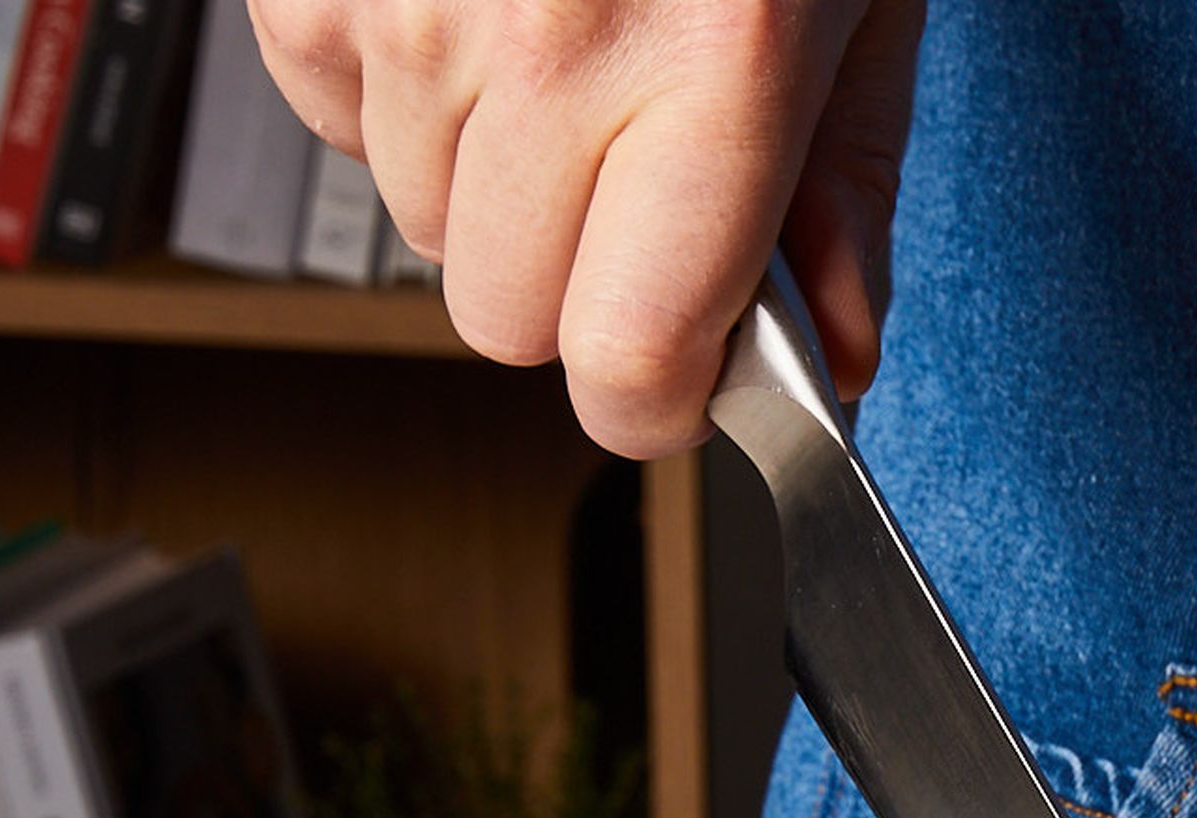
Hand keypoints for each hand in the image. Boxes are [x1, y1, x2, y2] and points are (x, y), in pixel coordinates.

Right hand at [253, 0, 925, 455]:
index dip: (657, 399)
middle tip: (635, 179)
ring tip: (564, 49)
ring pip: (416, 222)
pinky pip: (332, 110)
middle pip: (505, 320)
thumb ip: (846, 191)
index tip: (682, 368)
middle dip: (574, 285)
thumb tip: (828, 356)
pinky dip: (396, 85)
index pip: (623, 370)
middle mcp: (551, 46)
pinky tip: (476, 5)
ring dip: (487, 176)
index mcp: (714, 75)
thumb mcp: (864, 3)